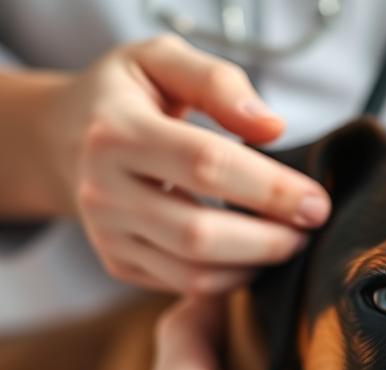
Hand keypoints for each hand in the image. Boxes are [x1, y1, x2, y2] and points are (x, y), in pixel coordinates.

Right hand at [44, 35, 329, 292]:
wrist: (63, 137)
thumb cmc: (131, 95)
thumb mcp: (164, 60)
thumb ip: (219, 83)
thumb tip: (272, 128)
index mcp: (116, 130)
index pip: (207, 165)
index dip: (271, 189)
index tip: (317, 202)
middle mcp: (103, 189)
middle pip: (200, 235)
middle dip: (269, 240)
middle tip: (308, 230)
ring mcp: (107, 234)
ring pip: (194, 273)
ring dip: (256, 266)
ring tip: (288, 243)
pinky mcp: (118, 263)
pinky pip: (185, 287)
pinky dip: (231, 279)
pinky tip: (255, 256)